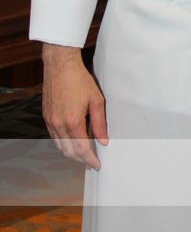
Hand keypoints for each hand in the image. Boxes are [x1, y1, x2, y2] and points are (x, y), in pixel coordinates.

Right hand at [42, 43, 108, 169]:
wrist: (60, 66)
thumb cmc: (80, 80)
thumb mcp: (96, 100)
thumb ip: (100, 123)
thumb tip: (103, 141)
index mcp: (73, 121)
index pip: (82, 149)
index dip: (90, 159)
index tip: (98, 164)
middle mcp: (59, 124)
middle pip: (70, 152)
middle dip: (82, 159)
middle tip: (93, 161)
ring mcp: (50, 121)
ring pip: (60, 146)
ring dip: (72, 153)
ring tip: (84, 154)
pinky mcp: (46, 117)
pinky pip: (54, 137)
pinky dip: (63, 143)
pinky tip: (72, 141)